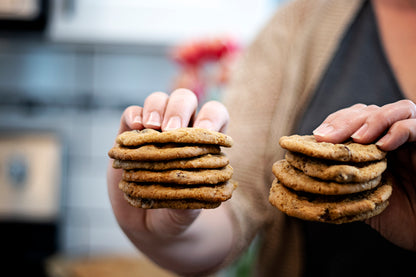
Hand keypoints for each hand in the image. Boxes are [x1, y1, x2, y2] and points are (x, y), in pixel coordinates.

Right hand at [107, 88, 232, 273]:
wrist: (149, 224)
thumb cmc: (177, 213)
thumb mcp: (188, 210)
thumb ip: (193, 197)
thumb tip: (199, 183)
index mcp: (204, 141)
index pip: (215, 114)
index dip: (212, 117)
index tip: (205, 130)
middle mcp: (181, 129)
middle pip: (184, 100)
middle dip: (179, 109)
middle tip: (171, 129)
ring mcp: (154, 130)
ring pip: (158, 100)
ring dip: (156, 109)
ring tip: (153, 127)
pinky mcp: (130, 135)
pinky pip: (132, 114)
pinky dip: (134, 116)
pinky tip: (136, 128)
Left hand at [313, 100, 415, 250]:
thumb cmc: (399, 218)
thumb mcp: (362, 197)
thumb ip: (342, 180)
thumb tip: (304, 175)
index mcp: (375, 145)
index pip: (353, 119)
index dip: (334, 123)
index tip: (315, 139)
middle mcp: (394, 137)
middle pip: (370, 111)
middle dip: (345, 121)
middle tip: (325, 137)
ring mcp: (414, 140)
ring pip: (396, 109)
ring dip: (371, 120)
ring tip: (355, 138)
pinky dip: (400, 130)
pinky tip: (384, 145)